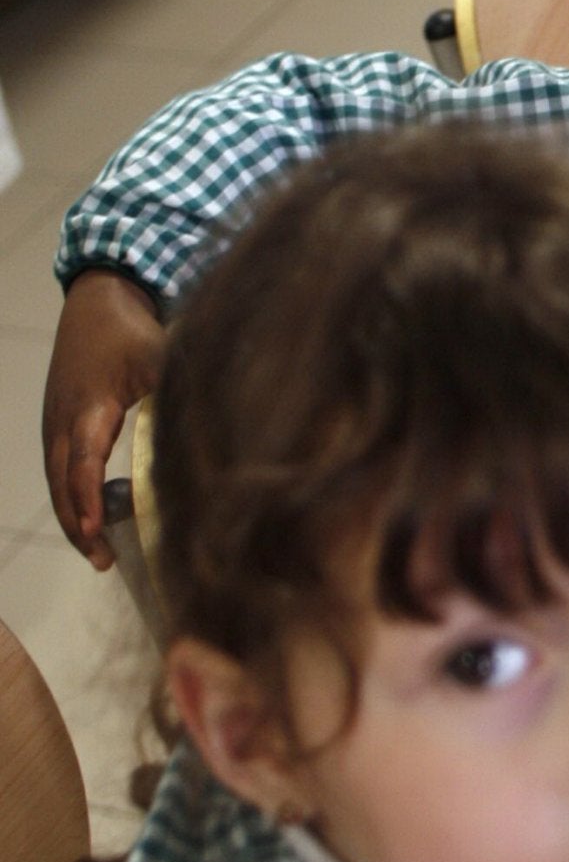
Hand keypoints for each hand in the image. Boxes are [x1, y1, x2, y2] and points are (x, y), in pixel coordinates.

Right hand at [42, 270, 165, 568]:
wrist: (96, 301)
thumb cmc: (128, 328)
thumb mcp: (157, 353)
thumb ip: (178, 388)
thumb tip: (217, 417)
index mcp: (88, 407)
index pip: (83, 462)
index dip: (88, 498)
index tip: (97, 531)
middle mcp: (64, 421)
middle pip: (62, 483)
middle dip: (78, 523)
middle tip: (102, 561)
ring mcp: (57, 423)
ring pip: (58, 479)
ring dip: (74, 515)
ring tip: (98, 552)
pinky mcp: (61, 423)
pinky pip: (61, 467)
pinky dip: (73, 495)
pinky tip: (95, 517)